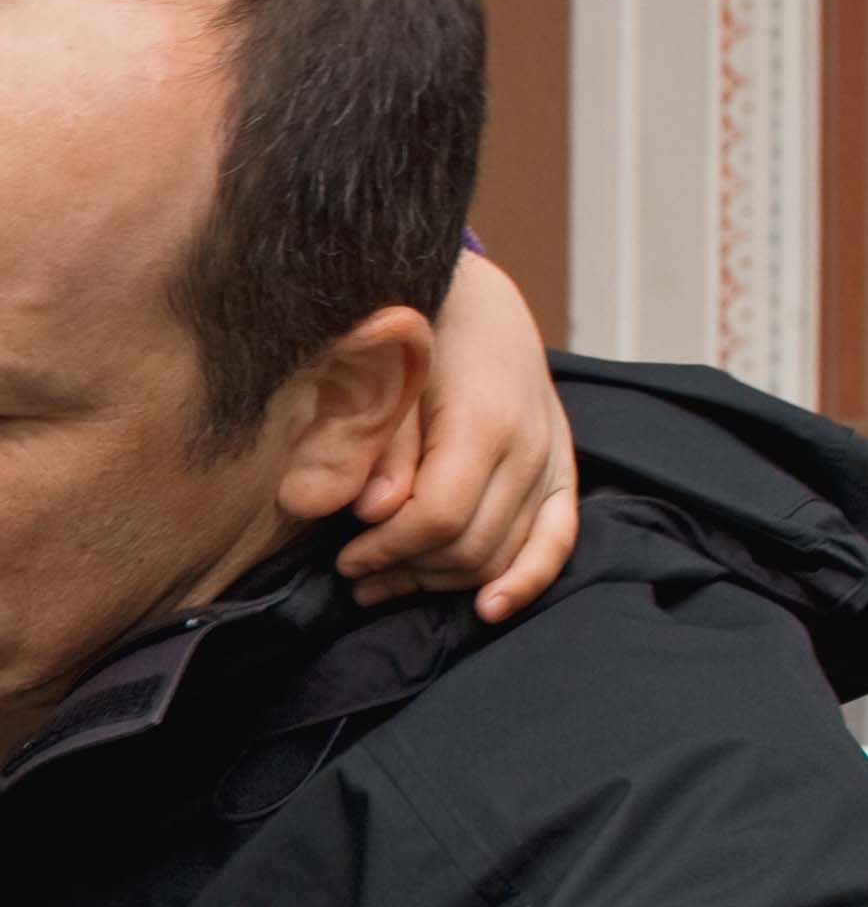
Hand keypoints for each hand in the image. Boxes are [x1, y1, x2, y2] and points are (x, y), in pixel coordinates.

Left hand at [342, 246, 574, 621]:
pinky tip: (487, 609)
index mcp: (482, 419)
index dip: (386, 550)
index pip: (436, 518)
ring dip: (444, 580)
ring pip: (502, 552)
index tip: (344, 559)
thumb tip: (367, 511)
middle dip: (407, 570)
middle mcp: (530, 444)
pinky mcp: (562, 468)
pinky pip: (558, 538)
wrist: (469, 297)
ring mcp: (552, 457)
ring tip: (388, 581)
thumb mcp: (376, 377)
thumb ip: (370, 443)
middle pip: (469, 545)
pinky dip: (526, 578)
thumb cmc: (412, 335)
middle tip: (355, 573)